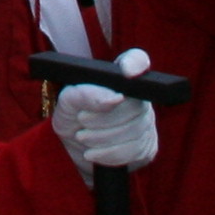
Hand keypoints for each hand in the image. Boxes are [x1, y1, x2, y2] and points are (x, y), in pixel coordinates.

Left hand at [52, 49, 161, 177]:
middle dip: (104, 117)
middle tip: (81, 120)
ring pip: (134, 130)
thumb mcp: (67, 103)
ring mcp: (147, 123)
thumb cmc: (72, 119)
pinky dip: (109, 153)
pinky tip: (93, 153)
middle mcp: (139, 97)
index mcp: (119, 78)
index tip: (126, 72)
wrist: (76, 153)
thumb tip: (115, 98)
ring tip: (83, 137)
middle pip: (134, 105)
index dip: (135, 63)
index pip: (137, 60)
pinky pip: (134, 151)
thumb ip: (84, 94)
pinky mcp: (147, 147)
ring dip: (103, 137)